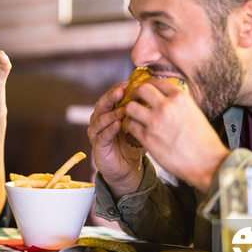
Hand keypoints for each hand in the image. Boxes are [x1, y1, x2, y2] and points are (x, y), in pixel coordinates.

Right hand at [87, 82, 145, 196]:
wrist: (128, 169)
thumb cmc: (133, 144)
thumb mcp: (139, 125)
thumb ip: (141, 111)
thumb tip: (155, 93)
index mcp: (108, 112)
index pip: (111, 97)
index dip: (118, 89)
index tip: (128, 82)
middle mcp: (99, 120)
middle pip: (102, 104)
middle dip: (111, 96)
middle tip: (121, 91)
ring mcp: (96, 133)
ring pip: (99, 119)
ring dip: (111, 113)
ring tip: (123, 109)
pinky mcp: (98, 147)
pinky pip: (102, 136)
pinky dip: (110, 129)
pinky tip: (118, 125)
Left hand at [124, 79, 228, 192]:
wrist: (207, 162)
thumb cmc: (203, 140)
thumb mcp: (194, 112)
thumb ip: (178, 103)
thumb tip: (165, 98)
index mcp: (180, 97)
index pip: (157, 81)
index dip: (149, 85)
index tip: (147, 91)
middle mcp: (166, 106)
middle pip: (141, 89)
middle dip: (135, 93)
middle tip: (135, 99)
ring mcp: (155, 122)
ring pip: (130, 107)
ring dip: (130, 110)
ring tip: (134, 116)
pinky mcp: (147, 138)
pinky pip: (130, 126)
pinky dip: (131, 126)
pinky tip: (136, 130)